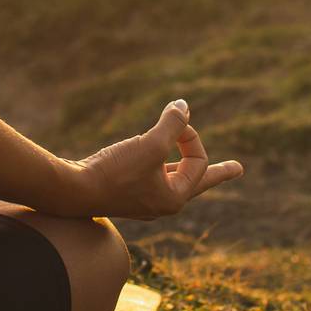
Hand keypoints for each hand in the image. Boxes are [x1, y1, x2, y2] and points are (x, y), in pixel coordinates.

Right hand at [72, 99, 244, 219]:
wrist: (73, 191)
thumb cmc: (115, 172)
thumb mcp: (151, 144)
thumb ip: (172, 125)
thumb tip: (184, 107)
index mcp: (175, 198)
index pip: (199, 162)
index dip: (190, 136)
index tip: (174, 120)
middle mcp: (162, 204)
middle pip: (195, 180)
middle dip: (216, 172)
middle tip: (237, 169)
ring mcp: (143, 200)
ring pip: (171, 177)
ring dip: (182, 163)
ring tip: (196, 165)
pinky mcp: (124, 193)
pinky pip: (151, 176)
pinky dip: (158, 162)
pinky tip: (155, 162)